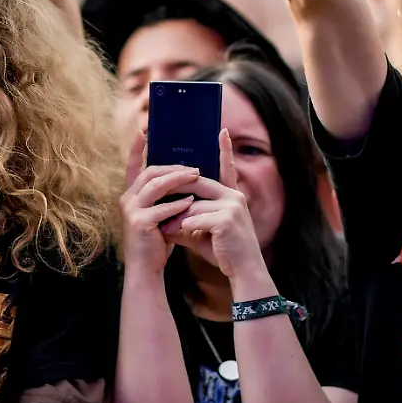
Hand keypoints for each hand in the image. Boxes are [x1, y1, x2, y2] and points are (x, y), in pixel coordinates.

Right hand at [120, 131, 200, 273]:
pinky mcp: (139, 223)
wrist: (146, 268)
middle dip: (174, 168)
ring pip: (156, 186)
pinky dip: (178, 204)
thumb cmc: (157, 240)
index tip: (141, 131)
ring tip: (197, 177)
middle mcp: (127, 199)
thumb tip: (185, 177)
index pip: (132, 166)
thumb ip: (165, 197)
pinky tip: (191, 201)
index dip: (135, 149)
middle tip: (195, 168)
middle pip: (150, 172)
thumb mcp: (159, 214)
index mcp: (131, 195)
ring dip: (178, 180)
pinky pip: (161, 208)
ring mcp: (131, 210)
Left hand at [160, 129, 265, 278]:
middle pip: (198, 184)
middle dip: (177, 192)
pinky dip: (184, 228)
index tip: (222, 131)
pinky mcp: (226, 220)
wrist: (245, 271)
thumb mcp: (203, 232)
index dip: (225, 151)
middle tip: (156, 196)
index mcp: (232, 196)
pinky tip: (179, 236)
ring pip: (193, 204)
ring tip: (165, 229)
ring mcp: (232, 206)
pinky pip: (195, 219)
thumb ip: (187, 221)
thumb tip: (166, 220)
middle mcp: (234, 196)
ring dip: (176, 218)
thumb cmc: (225, 252)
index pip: (227, 169)